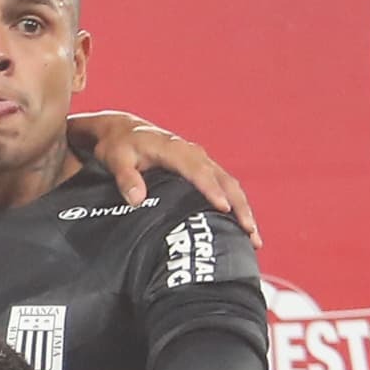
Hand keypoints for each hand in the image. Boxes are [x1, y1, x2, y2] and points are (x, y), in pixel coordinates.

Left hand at [66, 113, 252, 229]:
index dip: (211, 190)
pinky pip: (225, 186)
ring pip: (229, 184)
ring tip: (253, 238)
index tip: (223, 210)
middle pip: (224, 179)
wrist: (125, 131)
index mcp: (174, 150)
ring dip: (243, 209)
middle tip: (249, 233)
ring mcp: (201, 161)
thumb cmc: (119, 146)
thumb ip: (126, 178)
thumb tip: (137, 199)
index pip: (198, 171)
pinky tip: (241, 227)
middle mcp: (194, 153)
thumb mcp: (116, 159)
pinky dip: (236, 205)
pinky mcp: (203, 168)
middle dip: (238, 206)